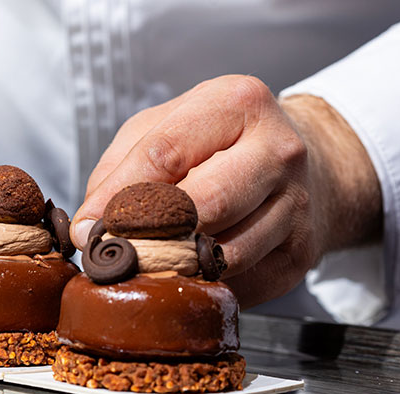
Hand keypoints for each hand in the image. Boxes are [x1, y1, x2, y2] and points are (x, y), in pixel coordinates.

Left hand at [71, 75, 380, 307]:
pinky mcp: (300, 254)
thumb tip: (89, 229)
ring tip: (149, 263)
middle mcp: (277, 151)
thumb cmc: (222, 144)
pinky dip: (205, 284)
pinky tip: (191, 270)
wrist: (312, 165)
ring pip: (221, 254)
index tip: (88, 228)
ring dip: (174, 267)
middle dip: (147, 236)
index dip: (119, 198)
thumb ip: (120, 169)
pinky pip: (240, 283)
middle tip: (118, 252)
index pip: (165, 154)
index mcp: (237, 104)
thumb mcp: (165, 128)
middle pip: (201, 206)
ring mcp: (296, 205)